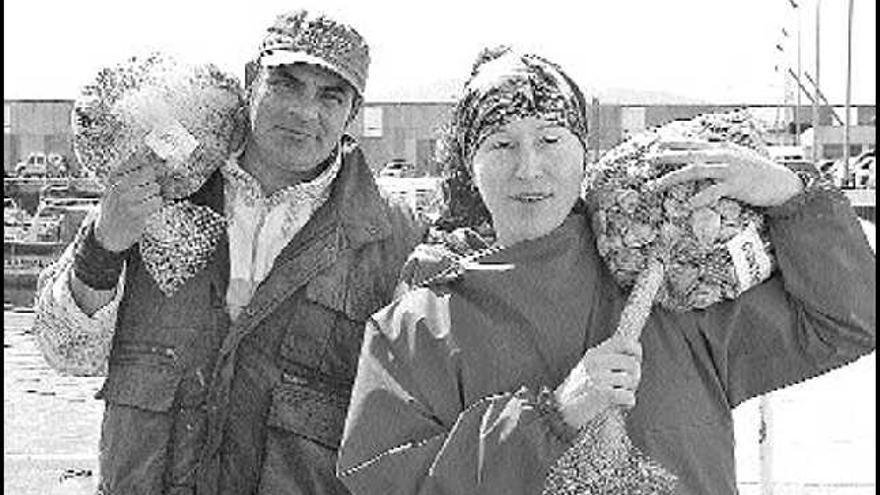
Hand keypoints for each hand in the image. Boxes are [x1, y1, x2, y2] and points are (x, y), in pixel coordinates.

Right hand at [95, 155, 162, 251]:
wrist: (108, 232)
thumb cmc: (118, 205)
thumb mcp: (119, 185)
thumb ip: (134, 170)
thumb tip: (153, 154)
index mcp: (114, 176)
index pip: (138, 159)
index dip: (152, 162)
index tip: (158, 165)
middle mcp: (118, 185)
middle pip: (149, 172)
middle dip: (156, 178)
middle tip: (153, 186)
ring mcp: (126, 199)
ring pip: (155, 187)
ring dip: (156, 193)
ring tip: (146, 199)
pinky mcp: (135, 213)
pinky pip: (157, 201)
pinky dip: (157, 203)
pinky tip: (148, 207)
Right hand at [554, 336, 641, 428]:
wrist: (560, 411)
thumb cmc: (578, 392)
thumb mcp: (589, 368)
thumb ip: (608, 360)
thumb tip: (634, 359)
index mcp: (594, 354)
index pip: (624, 342)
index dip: (636, 351)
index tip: (636, 361)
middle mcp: (595, 362)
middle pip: (632, 364)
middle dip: (634, 377)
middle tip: (626, 386)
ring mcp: (597, 377)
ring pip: (631, 380)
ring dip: (630, 391)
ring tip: (619, 396)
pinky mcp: (600, 394)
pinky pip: (628, 396)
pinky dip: (628, 402)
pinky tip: (621, 404)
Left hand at [645, 140, 803, 207]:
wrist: (781, 182)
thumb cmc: (758, 171)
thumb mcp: (738, 156)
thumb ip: (720, 154)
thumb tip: (703, 154)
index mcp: (722, 148)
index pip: (694, 143)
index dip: (675, 143)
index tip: (657, 143)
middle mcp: (723, 156)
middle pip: (689, 155)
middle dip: (667, 157)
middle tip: (649, 160)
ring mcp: (728, 170)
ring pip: (696, 171)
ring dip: (673, 177)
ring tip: (656, 185)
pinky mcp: (735, 185)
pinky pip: (714, 191)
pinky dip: (700, 198)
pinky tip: (688, 205)